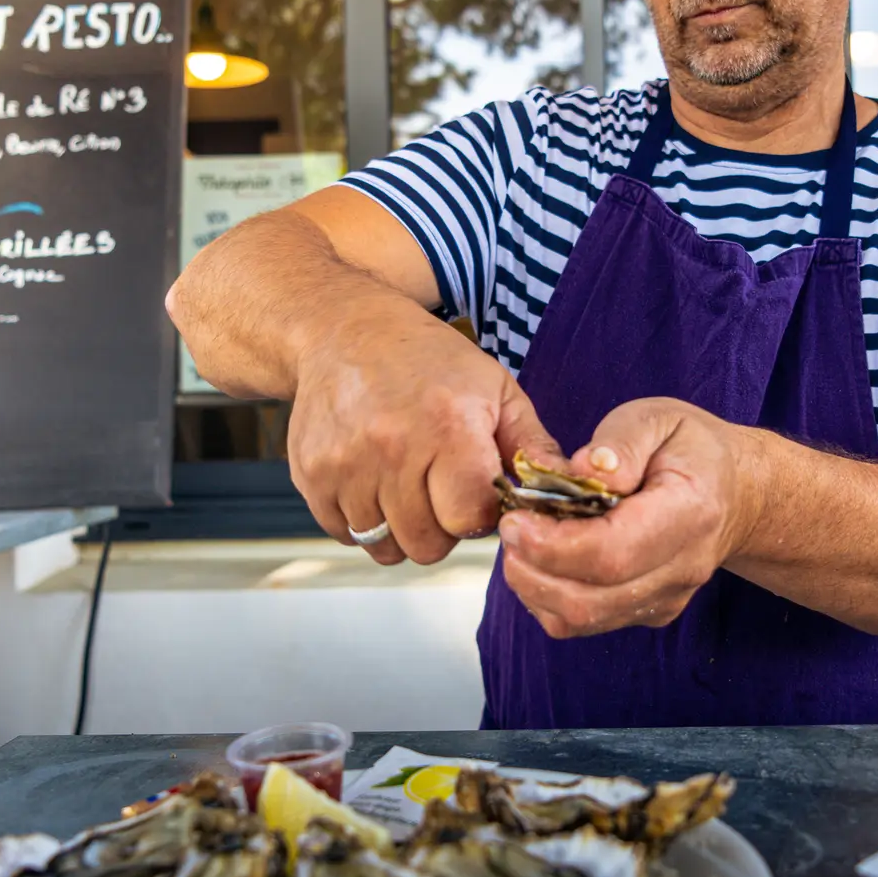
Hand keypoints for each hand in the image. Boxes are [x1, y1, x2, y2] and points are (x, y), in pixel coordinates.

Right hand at [289, 306, 561, 565]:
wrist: (340, 329)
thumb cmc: (426, 359)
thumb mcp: (495, 388)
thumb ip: (533, 446)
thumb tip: (566, 495)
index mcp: (448, 426)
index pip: (471, 519)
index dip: (479, 512)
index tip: (475, 489)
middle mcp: (393, 448)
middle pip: (428, 544)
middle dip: (442, 526)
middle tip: (439, 488)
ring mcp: (346, 464)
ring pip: (386, 547)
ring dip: (403, 527)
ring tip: (407, 484)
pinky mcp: (311, 475)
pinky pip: (346, 535)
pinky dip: (363, 522)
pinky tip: (374, 483)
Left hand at [498, 398, 763, 638]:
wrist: (734, 493)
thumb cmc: (690, 450)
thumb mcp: (658, 419)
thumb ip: (621, 441)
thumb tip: (583, 470)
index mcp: (689, 514)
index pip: (614, 553)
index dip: (554, 546)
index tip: (515, 520)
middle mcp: (681, 568)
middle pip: (591, 600)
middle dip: (532, 571)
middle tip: (508, 529)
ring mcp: (665, 598)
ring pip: (582, 620)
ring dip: (534, 586)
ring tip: (521, 542)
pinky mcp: (646, 613)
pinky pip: (584, 622)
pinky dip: (548, 597)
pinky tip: (542, 560)